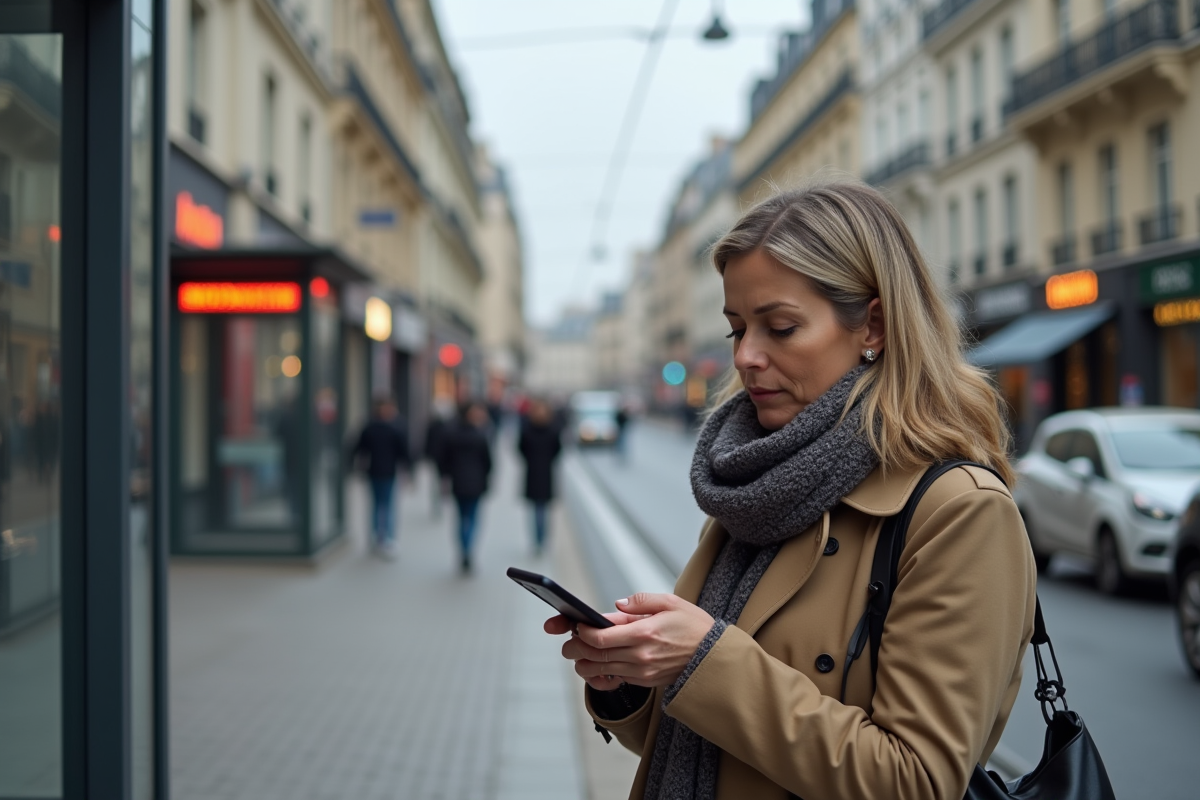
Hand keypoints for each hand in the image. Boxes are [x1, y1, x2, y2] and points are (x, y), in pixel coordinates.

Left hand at [549, 593, 714, 690]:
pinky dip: (601, 674)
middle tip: (568, 641)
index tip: (576, 625)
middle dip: (575, 648)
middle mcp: (640, 655)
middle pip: (595, 655)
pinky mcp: (645, 682)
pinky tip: (596, 667)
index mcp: (644, 633)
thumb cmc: (694, 627)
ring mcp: (642, 672)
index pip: (601, 636)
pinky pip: (615, 680)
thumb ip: (641, 601)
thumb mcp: (671, 603)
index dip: (582, 632)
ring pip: (601, 670)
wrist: (714, 657)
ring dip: (584, 663)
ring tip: (578, 654)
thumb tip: (617, 605)